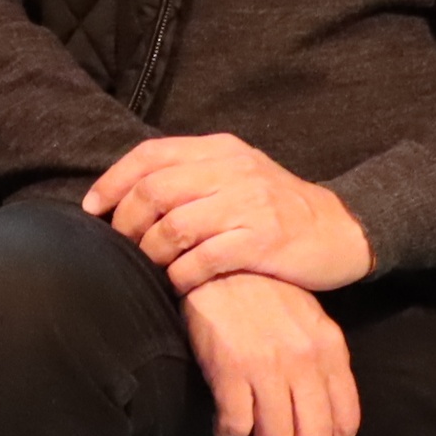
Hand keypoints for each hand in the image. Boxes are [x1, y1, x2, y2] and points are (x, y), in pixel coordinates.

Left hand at [85, 133, 375, 293]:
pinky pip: (203, 259)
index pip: (150, 155)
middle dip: (127, 223)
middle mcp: (232, 171)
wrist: (343, 230)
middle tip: (122, 247)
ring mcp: (249, 205)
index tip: (93, 209)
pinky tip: (179, 284)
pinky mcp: (262, 241)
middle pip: (154, 191)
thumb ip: (193, 176)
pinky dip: (181, 275)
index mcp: (220, 150)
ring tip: (150, 268)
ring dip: (151, 253)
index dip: (113, 181)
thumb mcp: (238, 175)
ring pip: (174, 226)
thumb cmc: (278, 208)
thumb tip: (129, 193)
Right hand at [180, 274, 360, 435]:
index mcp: (331, 351)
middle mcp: (305, 362)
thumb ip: (321, 366)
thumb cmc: (264, 293)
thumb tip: (321, 417)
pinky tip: (225, 433)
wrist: (221, 264)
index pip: (346, 421)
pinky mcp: (230, 368)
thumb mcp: (307, 323)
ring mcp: (268, 366)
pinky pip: (237, 425)